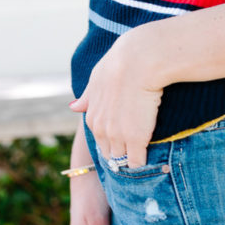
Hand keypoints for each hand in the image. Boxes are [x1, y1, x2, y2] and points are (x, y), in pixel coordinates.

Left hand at [69, 34, 163, 168]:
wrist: (139, 61)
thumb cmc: (120, 63)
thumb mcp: (97, 78)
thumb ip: (87, 96)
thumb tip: (73, 107)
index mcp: (92, 117)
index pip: (100, 141)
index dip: (113, 142)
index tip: (125, 140)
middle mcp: (101, 130)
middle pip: (110, 154)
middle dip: (120, 154)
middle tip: (135, 149)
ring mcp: (118, 137)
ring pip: (122, 160)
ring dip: (131, 159)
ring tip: (144, 155)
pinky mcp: (136, 140)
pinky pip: (137, 162)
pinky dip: (144, 162)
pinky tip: (152, 158)